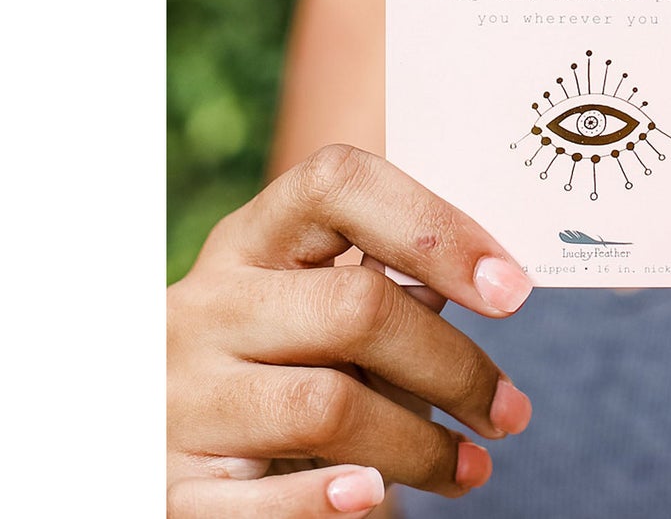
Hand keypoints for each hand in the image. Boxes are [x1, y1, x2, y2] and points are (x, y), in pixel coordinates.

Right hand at [168, 145, 535, 515]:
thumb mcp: (313, 302)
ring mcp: (181, 393)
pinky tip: (375, 498)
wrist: (157, 439)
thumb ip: (386, 286)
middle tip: (511, 410)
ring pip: (327, 407)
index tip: (512, 288)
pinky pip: (259, 501)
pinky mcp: (168, 483)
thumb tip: (495, 282)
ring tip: (470, 466)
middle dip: (455, 365)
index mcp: (254, 238)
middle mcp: (210, 304)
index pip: (338, 182)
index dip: (434, 225)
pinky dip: (325, 504)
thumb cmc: (278, 358)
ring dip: (419, 445)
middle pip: (356, 307)